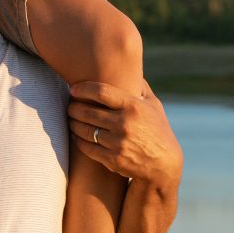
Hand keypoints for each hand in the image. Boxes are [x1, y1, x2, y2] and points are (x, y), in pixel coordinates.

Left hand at [67, 82, 183, 185]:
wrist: (164, 165)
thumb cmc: (159, 130)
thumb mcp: (154, 105)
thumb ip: (140, 86)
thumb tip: (129, 67)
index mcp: (133, 106)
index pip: (101, 92)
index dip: (83, 89)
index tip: (74, 89)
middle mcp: (124, 124)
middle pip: (88, 111)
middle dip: (73, 107)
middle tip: (69, 105)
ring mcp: (117, 143)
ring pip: (84, 130)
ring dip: (73, 123)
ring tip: (71, 119)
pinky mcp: (112, 160)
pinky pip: (87, 148)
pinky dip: (78, 140)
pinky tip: (76, 135)